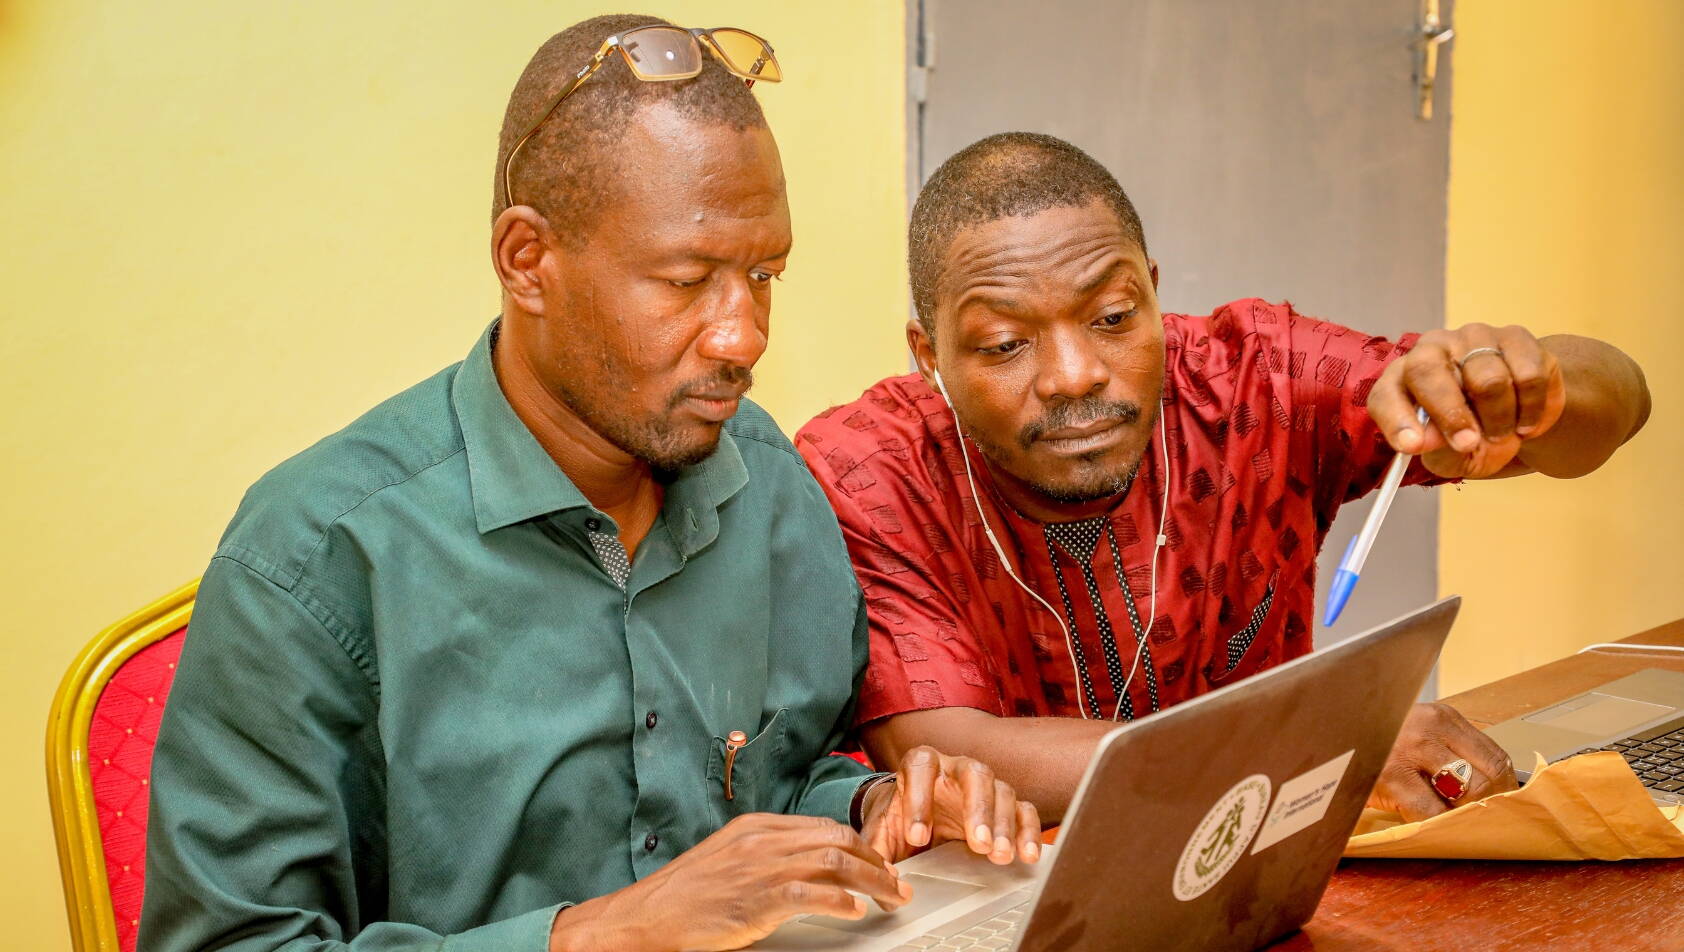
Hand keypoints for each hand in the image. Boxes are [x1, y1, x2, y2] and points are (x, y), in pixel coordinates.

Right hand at [548, 813, 911, 951]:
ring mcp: (762, 868)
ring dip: (872, 880)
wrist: (649, 914)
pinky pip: (813, 894)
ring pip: (836, 862)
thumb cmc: (686, 893)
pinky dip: (842, 901)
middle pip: (837, 838)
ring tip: (890, 897)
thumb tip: (808, 864)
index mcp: (757, 826)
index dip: (859, 843)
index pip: (823, 825)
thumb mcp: (729, 858)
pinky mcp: (759, 900)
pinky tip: (856, 911)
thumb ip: (766, 853)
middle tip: (896, 882)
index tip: (877, 861)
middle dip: (875, 860)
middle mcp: (763, 840)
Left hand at [860, 745, 1041, 865]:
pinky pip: (1023, 811)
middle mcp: (956, 770)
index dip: (919, 798)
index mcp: (921, 766)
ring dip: (1003, 825)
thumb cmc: (899, 821)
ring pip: (1002, 792)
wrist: (915, 820)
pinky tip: (1026, 855)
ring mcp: (985, 786)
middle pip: (973, 773)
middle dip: (977, 808)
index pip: (921, 766)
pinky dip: (1028, 832)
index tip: (916, 836)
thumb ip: (877, 855)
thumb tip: (885, 889)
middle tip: (977, 843)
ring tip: (999, 855)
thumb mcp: (882, 833)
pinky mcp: (1005, 806)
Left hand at [1367, 323, 1565, 477]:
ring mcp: (1473, 338)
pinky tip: (1524, 420)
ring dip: (1499, 418)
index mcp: (1402, 380)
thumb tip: (1428, 439)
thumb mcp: (1450, 455)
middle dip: (1450, 415)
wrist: (1522, 417)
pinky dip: (1531, 408)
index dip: (1396, 420)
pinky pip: (1528, 376)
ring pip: (1488, 380)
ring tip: (1501, 432)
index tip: (1412, 446)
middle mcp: (1431, 350)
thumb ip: (1437, 449)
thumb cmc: (1473, 435)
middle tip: (1469, 444)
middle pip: (1427, 372)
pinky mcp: (1515, 338)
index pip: (1386, 394)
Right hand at [1369, 702, 1517, 821]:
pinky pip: (1432, 812)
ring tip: (1451, 820)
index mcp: (1440, 716)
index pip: (1495, 756)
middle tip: (1476, 819)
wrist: (1322, 736)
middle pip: (1487, 776)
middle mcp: (1428, 728)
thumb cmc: (1371, 742)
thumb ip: (1446, 752)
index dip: (1503, 788)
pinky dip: (1437, 824)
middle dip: (1488, 804)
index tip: (1498, 804)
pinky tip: (1426, 823)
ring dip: (1463, 813)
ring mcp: (1407, 751)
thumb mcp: (1414, 734)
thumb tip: (1489, 789)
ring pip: (1466, 794)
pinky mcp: (1389, 778)